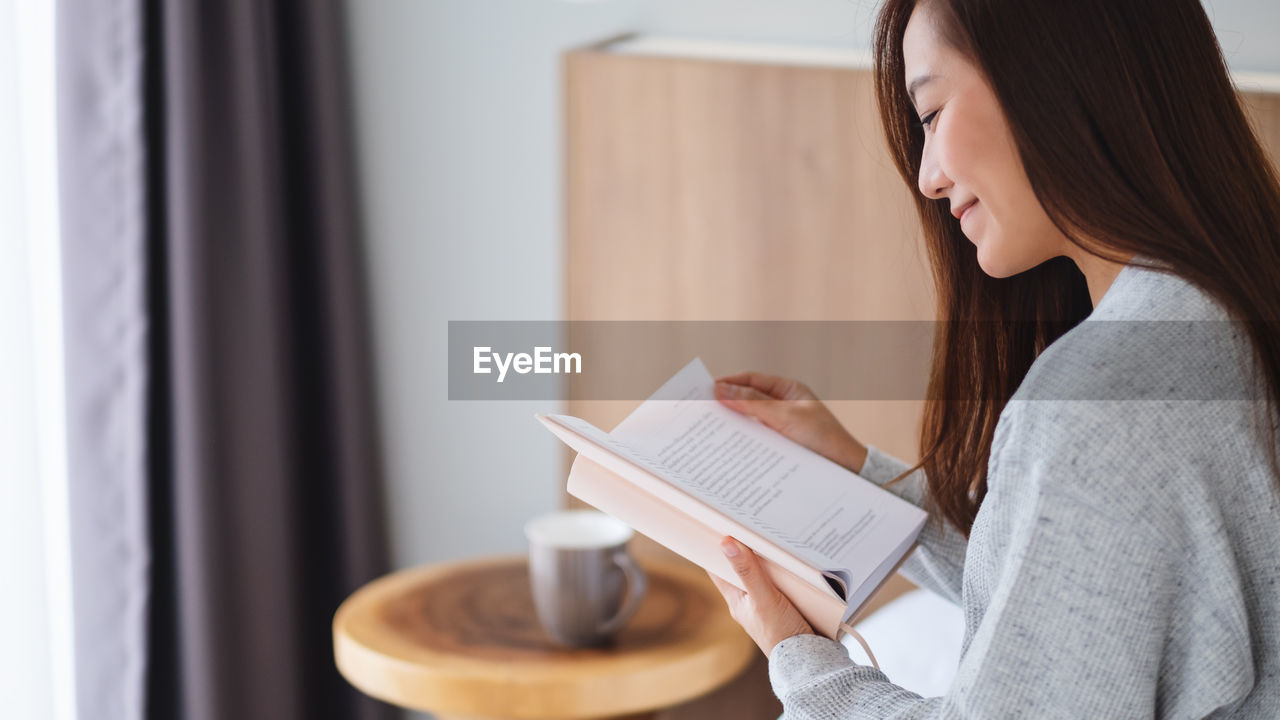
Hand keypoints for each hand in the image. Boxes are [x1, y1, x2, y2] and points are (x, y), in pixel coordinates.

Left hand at [708, 536, 813, 656]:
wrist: (810, 658)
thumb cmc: (781, 634)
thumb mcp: (763, 599)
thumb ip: (747, 572)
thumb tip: (726, 543)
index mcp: (737, 599)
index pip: (717, 568)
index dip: (714, 549)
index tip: (714, 526)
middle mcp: (750, 599)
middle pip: (742, 567)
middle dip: (745, 547)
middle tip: (746, 523)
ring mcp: (768, 601)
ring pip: (764, 572)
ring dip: (769, 557)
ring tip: (770, 533)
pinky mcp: (788, 603)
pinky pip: (783, 580)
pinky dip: (786, 569)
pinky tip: (793, 557)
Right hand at [714, 371, 868, 473]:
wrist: (847, 470)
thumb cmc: (824, 439)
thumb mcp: (786, 417)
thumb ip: (753, 402)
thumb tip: (721, 389)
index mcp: (788, 390)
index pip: (751, 379)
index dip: (727, 382)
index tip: (705, 390)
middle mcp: (783, 405)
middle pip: (747, 399)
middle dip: (726, 404)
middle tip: (701, 412)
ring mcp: (781, 425)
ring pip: (750, 420)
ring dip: (733, 425)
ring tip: (709, 431)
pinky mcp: (780, 445)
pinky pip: (756, 439)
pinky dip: (742, 441)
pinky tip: (729, 448)